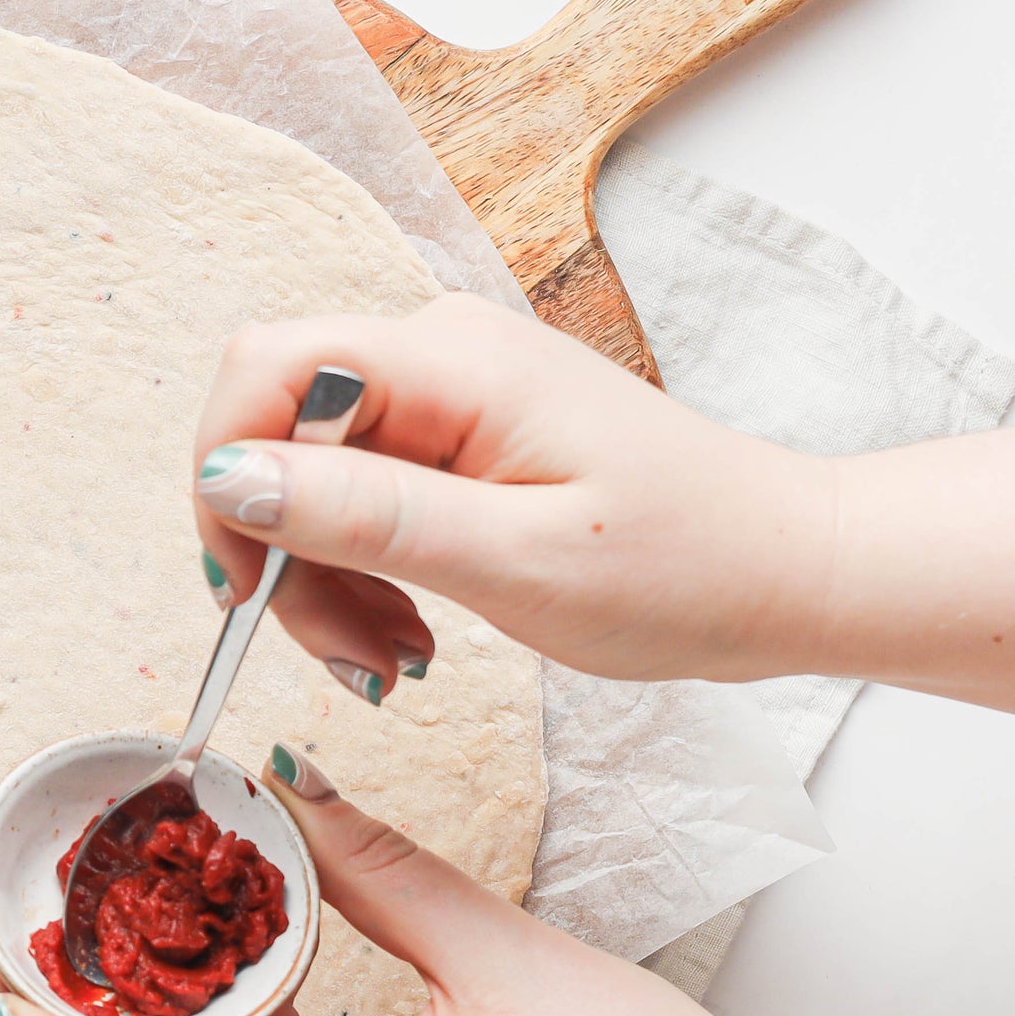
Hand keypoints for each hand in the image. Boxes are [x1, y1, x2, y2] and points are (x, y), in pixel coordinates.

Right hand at [192, 293, 842, 696]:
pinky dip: (363, 571)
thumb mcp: (514, 563)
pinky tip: (408, 633)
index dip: (226, 476)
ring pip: (310, 473)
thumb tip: (229, 477)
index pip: (263, 368)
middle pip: (277, 429)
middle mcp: (440, 353)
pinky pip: (362, 495)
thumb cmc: (685, 569)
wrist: (788, 572)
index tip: (248, 589)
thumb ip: (364, 514)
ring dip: (322, 579)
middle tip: (346, 658)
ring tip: (389, 662)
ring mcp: (451, 392)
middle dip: (281, 551)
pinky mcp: (463, 436)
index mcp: (453, 361)